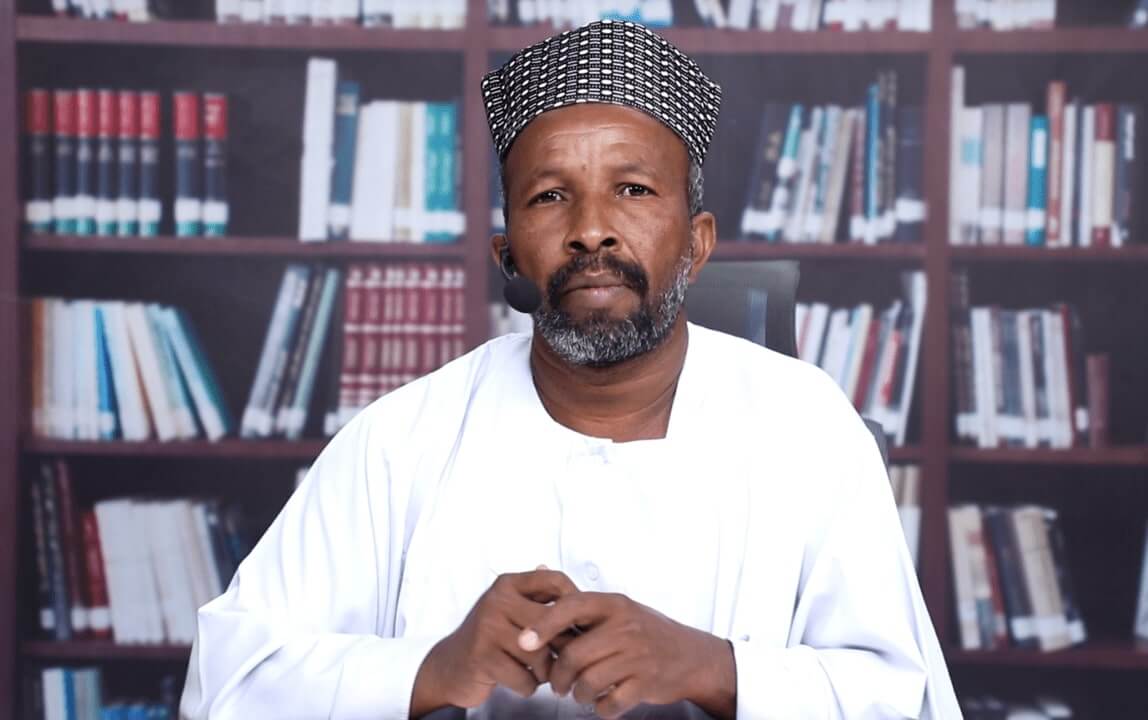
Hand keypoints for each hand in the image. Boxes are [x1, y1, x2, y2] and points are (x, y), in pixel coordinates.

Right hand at [410, 569, 577, 716]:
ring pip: (540, 653)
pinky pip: (525, 677)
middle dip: (562, 646)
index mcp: (508, 585)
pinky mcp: (482, 658)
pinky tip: (523, 681)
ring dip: (546, 671)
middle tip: (563, 659)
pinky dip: (529, 686)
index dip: (574, 600)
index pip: (553, 580)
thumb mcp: (511, 609)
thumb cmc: (489, 638)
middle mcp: (497, 601)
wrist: (451, 665)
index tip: (577, 621)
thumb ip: (539, 599)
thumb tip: (574, 593)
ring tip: (540, 672)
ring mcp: (487, 628)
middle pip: (551, 620)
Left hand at [518, 592, 736, 719]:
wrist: (691, 656)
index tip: (523, 642)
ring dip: (578, 694)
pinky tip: (602, 703)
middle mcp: (625, 627)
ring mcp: (638, 656)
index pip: (571, 607)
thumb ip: (581, 603)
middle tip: (557, 683)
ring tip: (579, 694)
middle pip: (574, 654)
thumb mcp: (619, 609)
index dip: (544, 625)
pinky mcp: (646, 683)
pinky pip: (610, 702)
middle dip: (558, 675)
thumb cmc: (646, 632)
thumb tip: (537, 571)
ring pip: (588, 681)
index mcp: (614, 604)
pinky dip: (600, 708)